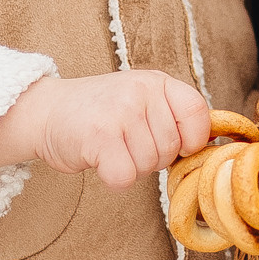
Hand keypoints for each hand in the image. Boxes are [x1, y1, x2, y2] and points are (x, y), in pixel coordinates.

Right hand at [0, 71, 210, 189]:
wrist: (47, 112)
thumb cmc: (100, 113)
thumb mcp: (141, 99)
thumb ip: (172, 116)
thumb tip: (210, 148)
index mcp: (157, 81)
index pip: (198, 114)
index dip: (191, 139)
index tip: (174, 145)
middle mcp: (141, 91)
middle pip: (172, 149)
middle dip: (152, 157)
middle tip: (125, 143)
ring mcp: (120, 112)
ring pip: (149, 166)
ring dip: (131, 166)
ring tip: (111, 147)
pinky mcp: (100, 137)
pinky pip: (125, 177)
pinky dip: (114, 178)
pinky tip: (100, 160)